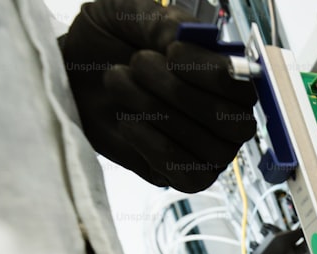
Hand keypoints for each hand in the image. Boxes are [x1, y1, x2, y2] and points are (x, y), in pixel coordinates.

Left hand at [61, 0, 257, 191]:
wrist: (72, 73)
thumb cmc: (108, 42)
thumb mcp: (129, 14)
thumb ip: (161, 21)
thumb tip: (184, 38)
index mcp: (226, 78)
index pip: (244, 87)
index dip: (212, 72)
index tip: (172, 51)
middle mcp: (226, 117)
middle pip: (233, 123)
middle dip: (181, 93)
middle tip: (138, 63)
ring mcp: (208, 150)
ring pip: (211, 149)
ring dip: (158, 113)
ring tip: (119, 83)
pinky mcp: (183, 174)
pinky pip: (189, 174)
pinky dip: (155, 148)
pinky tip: (127, 122)